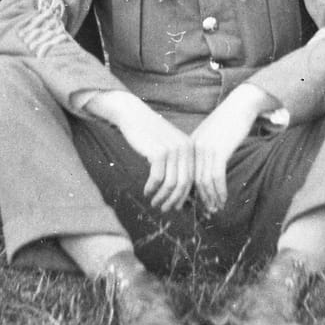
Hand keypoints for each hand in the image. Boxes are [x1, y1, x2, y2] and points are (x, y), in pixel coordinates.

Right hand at [93, 93, 194, 212]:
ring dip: (162, 197)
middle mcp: (185, 148)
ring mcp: (173, 149)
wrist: (133, 115)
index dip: (183, 195)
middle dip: (174, 200)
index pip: (191, 178)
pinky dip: (152, 188)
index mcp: (189, 147)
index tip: (175, 206)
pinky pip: (157, 178)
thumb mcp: (167, 147)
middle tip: (164, 209)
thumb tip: (179, 191)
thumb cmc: (148, 134)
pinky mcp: (159, 152)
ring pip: (170, 183)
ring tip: (154, 203)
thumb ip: (175, 164)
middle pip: (183, 183)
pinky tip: (146, 191)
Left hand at [187, 86, 268, 212]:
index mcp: (189, 145)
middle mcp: (194, 147)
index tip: (195, 205)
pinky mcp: (218, 150)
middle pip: (193, 180)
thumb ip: (203, 153)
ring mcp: (205, 149)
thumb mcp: (210, 137)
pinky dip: (219, 191)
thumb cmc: (228, 122)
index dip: (190, 192)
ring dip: (211, 197)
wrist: (240, 105)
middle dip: (200, 199)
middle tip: (207, 211)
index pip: (186, 174)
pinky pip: (216, 177)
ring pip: (204, 181)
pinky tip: (223, 199)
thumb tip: (202, 173)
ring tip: (217, 208)